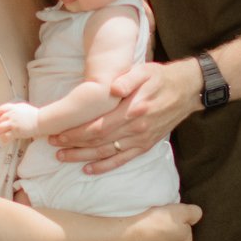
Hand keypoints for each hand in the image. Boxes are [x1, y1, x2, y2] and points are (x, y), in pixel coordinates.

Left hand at [0, 100, 38, 141]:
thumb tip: (10, 112)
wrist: (41, 120)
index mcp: (13, 108)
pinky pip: (6, 136)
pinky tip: (4, 140)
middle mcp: (11, 115)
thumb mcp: (24, 108)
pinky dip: (3, 139)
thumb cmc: (34, 115)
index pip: (0, 109)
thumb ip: (15, 109)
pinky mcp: (16, 131)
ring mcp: (13, 123)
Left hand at [49, 59, 201, 172]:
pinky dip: (104, 166)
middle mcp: (136, 129)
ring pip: (107, 153)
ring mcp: (141, 139)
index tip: (58, 133)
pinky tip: (88, 169)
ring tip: (63, 157)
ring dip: (83, 156)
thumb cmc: (160, 78)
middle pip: (98, 141)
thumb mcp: (144, 71)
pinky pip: (122, 160)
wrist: (186, 91)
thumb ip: (127, 79)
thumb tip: (112, 89)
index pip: (98, 126)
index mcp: (133, 110)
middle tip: (53, 144)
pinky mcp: (145, 145)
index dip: (76, 132)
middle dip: (74, 144)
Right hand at [123, 201, 201, 240]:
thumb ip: (194, 212)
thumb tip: (196, 215)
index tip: (165, 214)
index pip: (185, 226)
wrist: (126, 235)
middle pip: (174, 237)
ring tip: (146, 228)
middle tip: (155, 220)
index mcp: (186, 240)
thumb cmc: (154, 220)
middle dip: (168, 230)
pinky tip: (139, 238)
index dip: (176, 218)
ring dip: (156, 238)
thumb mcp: (180, 210)